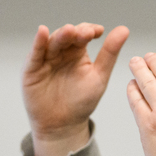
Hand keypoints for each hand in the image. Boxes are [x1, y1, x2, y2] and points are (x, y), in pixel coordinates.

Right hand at [23, 22, 129, 155]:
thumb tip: (124, 29)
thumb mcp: (99, 76)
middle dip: (76, 32)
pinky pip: (34, 53)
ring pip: (52, 42)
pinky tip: (42, 32)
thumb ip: (109, 53)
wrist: (63, 126)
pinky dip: (38, 42)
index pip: (83, 34)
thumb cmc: (81, 101)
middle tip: (86, 33)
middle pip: (67, 35)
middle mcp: (60, 52)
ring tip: (69, 31)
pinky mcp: (31, 69)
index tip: (98, 31)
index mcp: (77, 52)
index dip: (89, 30)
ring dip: (60, 35)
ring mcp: (45, 59)